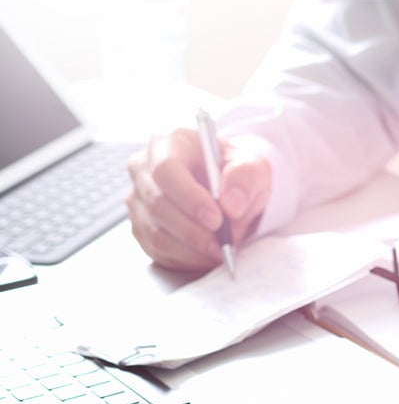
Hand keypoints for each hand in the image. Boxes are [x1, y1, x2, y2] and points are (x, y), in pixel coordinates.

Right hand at [126, 128, 271, 270]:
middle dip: (194, 231)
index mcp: (169, 143)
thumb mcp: (253, 167)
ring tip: (221, 251)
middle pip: (158, 204)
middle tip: (223, 244)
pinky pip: (158, 251)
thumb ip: (246, 178)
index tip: (216, 219)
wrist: (229, 192)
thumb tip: (232, 204)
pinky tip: (207, 256)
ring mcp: (139, 201)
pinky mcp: (142, 228)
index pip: (167, 169)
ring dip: (192, 250)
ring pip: (156, 233)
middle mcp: (144, 170)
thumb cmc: (235, 174)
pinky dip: (186, 259)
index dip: (190, 198)